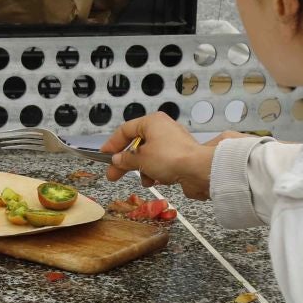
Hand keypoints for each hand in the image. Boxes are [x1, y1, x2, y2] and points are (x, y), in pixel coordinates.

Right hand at [101, 113, 219, 199]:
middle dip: (126, 162)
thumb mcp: (140, 159)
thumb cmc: (168, 158)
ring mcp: (173, 142)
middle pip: (137, 145)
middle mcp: (162, 128)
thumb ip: (125, 159)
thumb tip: (116, 160)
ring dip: (143, 169)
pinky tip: (156, 180)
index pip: (125, 130)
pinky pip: (161, 162)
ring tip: (146, 180)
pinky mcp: (180, 155)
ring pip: (149, 156)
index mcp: (151, 122)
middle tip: (113, 175)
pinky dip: (156, 171)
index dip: (112, 144)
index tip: (103, 156)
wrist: (198, 170)